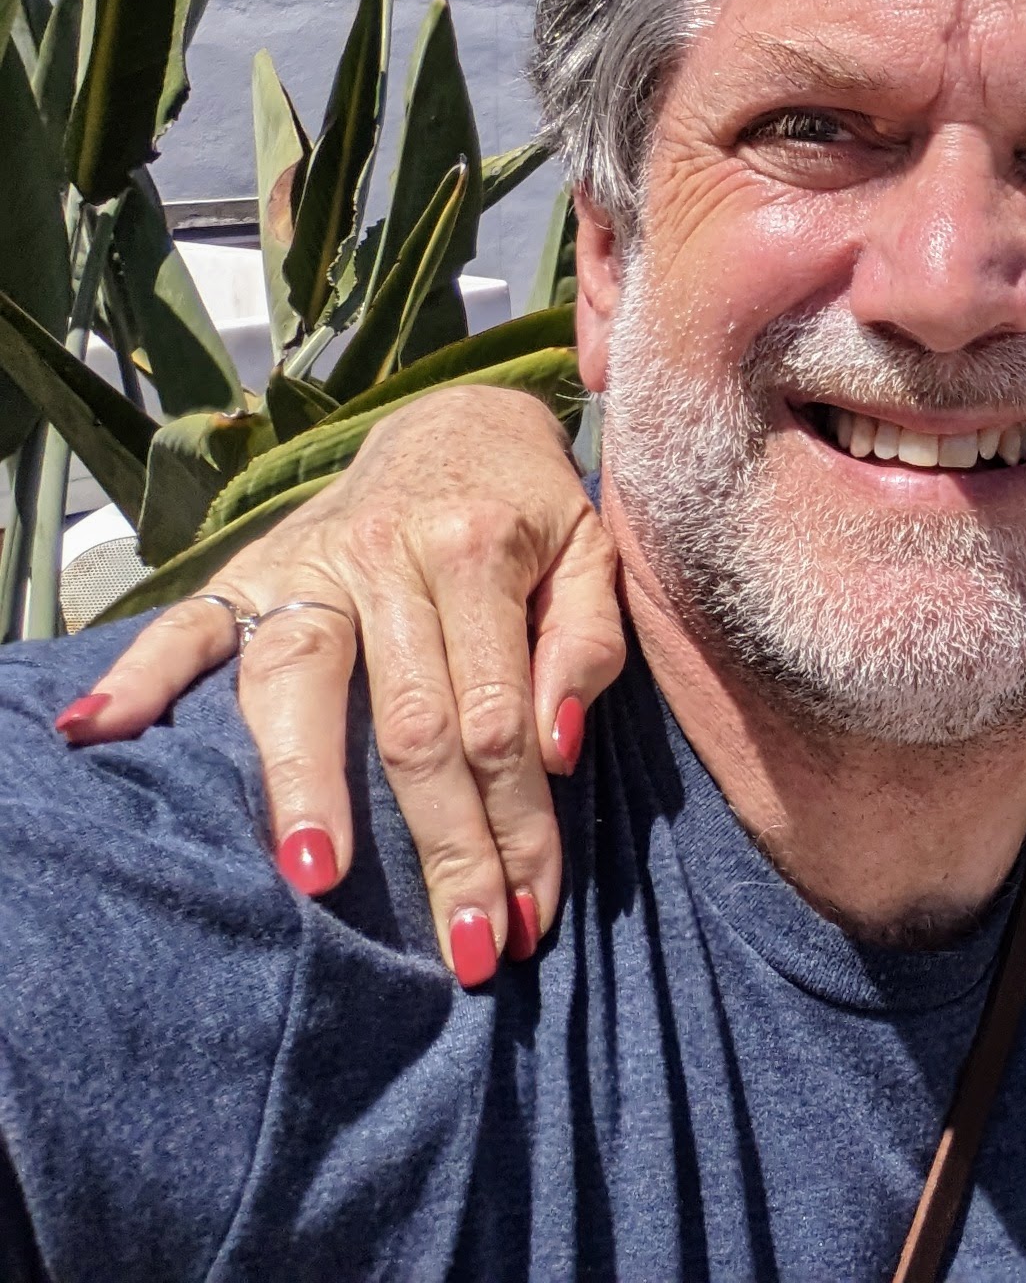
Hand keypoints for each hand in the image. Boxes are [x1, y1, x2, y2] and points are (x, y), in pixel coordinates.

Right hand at [59, 385, 624, 986]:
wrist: (458, 418)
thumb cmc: (532, 508)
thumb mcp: (592, 554)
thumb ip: (586, 644)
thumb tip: (558, 747)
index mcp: (476, 552)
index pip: (496, 717)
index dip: (517, 821)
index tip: (530, 911)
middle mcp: (385, 558)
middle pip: (408, 725)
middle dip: (441, 845)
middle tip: (465, 944)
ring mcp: (306, 565)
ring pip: (296, 687)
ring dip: (304, 790)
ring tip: (315, 879)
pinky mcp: (248, 570)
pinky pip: (185, 627)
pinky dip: (136, 677)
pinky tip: (97, 733)